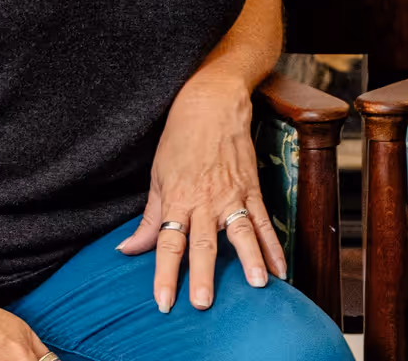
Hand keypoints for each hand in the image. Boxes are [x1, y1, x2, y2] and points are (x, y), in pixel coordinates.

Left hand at [119, 77, 284, 310]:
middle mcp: (205, 201)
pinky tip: (280, 269)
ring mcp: (232, 196)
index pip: (168, 244)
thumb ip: (148, 218)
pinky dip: (272, 246)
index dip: (165, 274)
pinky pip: (264, 222)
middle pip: (202, 244)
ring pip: (241, 233)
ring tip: (257, 286)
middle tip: (204, 303)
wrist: (212, 104)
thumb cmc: (180, 139)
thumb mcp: (157, 177)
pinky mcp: (252, 189)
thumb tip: (127, 250)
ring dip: (249, 260)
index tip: (163, 302)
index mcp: (177, 199)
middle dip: (202, 275)